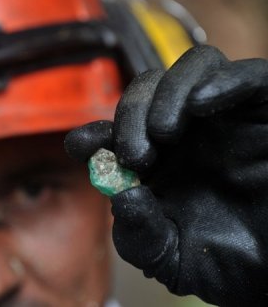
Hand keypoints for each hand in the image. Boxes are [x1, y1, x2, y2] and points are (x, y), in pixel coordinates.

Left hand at [65, 45, 267, 306]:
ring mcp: (225, 118)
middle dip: (130, 115)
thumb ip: (139, 235)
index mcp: (155, 162)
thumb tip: (123, 197)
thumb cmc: (227, 263)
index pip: (113, 131)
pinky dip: (222, 80)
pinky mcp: (264, 110)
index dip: (92, 134)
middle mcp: (186, 133)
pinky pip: (249, 75)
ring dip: (166, 94)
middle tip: (135, 154)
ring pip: (190, 68)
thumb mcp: (170, 259)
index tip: (81, 146)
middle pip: (146, 90)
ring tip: (163, 133)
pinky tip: (202, 105)